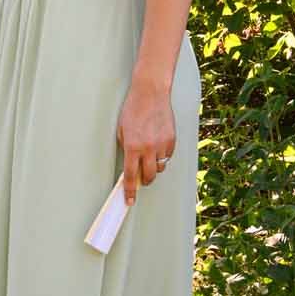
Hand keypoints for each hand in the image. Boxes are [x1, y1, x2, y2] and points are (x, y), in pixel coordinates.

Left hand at [116, 80, 176, 204]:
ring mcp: (162, 145)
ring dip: (154, 167)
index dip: (130, 191)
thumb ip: (126, 149)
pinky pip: (168, 156)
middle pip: (149, 176)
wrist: (150, 95)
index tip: (129, 201)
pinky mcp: (172, 140)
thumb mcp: (121, 131)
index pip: (131, 175)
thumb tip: (130, 165)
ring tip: (149, 156)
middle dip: (145, 181)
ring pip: (161, 167)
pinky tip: (157, 146)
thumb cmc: (133, 111)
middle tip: (141, 179)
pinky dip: (163, 156)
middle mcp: (148, 148)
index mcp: (132, 146)